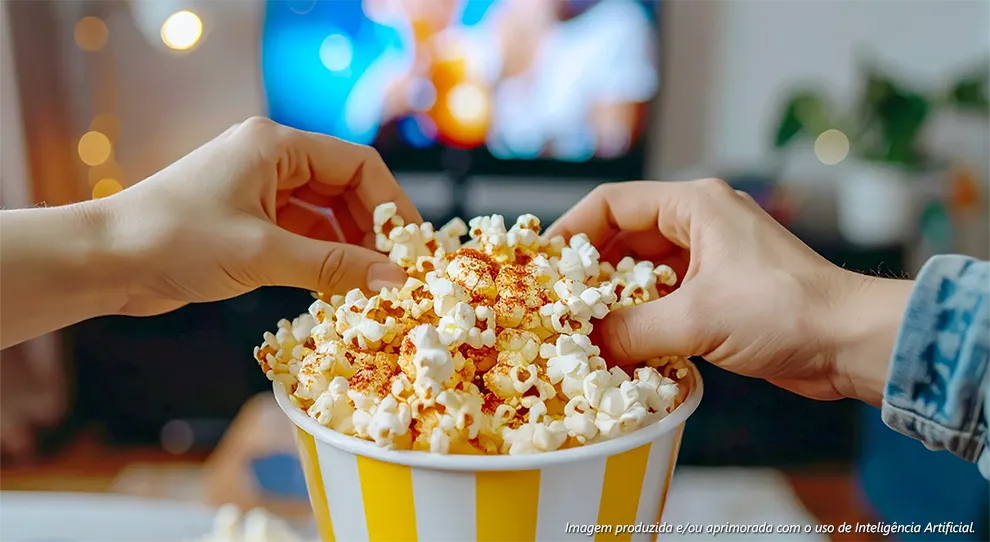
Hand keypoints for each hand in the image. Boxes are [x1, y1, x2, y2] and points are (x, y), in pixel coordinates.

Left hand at [91, 117, 419, 316]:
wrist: (104, 261)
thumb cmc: (175, 241)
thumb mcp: (262, 255)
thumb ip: (333, 267)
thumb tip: (394, 280)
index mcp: (276, 146)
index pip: (358, 165)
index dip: (393, 204)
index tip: (413, 247)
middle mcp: (273, 161)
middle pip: (347, 191)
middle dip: (374, 232)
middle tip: (396, 273)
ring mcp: (261, 192)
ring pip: (327, 217)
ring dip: (350, 250)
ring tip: (372, 287)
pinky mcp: (250, 222)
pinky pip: (304, 237)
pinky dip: (323, 261)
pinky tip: (339, 288)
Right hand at [546, 179, 911, 404]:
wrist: (850, 344)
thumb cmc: (784, 312)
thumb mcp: (697, 319)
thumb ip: (632, 331)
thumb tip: (585, 346)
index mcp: (694, 206)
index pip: (612, 204)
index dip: (570, 231)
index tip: (539, 264)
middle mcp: (699, 225)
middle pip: (623, 238)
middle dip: (588, 271)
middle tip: (553, 302)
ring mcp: (711, 260)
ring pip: (643, 273)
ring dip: (614, 299)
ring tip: (579, 327)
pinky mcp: (720, 294)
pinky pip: (665, 300)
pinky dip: (641, 319)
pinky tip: (620, 345)